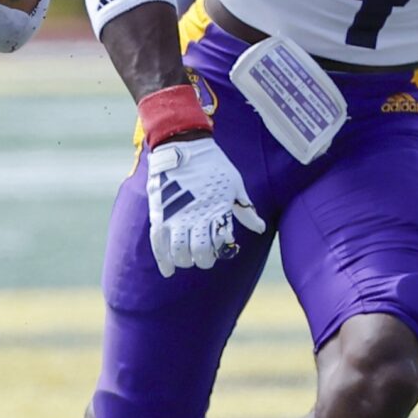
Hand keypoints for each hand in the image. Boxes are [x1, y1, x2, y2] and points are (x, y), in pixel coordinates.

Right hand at [144, 136, 265, 276]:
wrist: (183, 145)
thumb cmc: (213, 165)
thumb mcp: (235, 185)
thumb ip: (244, 209)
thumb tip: (260, 228)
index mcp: (216, 211)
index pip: (218, 244)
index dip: (220, 251)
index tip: (220, 248)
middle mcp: (194, 218)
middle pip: (198, 253)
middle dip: (203, 260)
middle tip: (204, 257)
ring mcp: (174, 217)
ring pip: (178, 252)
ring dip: (184, 260)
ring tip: (188, 259)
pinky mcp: (158, 215)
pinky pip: (158, 243)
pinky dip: (163, 260)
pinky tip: (168, 271)